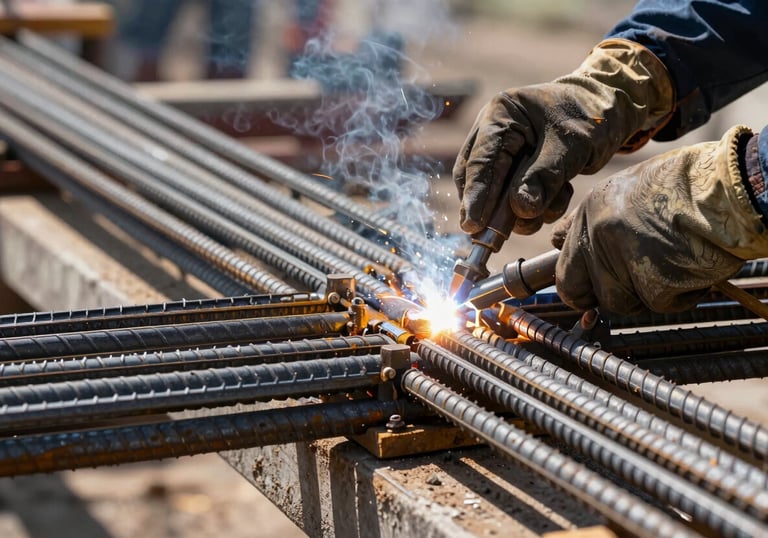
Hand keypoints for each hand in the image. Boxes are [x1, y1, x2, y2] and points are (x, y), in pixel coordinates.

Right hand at [454, 39, 673, 235]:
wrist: (610, 108)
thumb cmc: (592, 116)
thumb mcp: (572, 146)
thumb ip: (544, 177)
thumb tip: (520, 210)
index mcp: (502, 114)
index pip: (480, 160)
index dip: (476, 195)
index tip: (473, 225)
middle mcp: (494, 131)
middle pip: (477, 178)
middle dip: (490, 209)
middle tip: (490, 237)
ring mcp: (503, 150)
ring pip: (495, 192)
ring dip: (519, 212)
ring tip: (548, 208)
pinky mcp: (515, 168)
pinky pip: (513, 197)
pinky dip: (533, 207)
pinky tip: (557, 197)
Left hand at [552, 125, 767, 314]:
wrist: (731, 188)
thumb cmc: (690, 184)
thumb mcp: (629, 188)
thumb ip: (596, 219)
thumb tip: (560, 238)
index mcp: (591, 211)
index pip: (561, 258)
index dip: (576, 278)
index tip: (586, 287)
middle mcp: (598, 236)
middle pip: (575, 289)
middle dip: (595, 296)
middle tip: (625, 289)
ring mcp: (622, 261)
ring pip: (618, 301)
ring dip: (643, 293)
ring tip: (671, 264)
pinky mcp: (652, 282)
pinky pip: (656, 304)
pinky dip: (677, 295)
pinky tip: (691, 267)